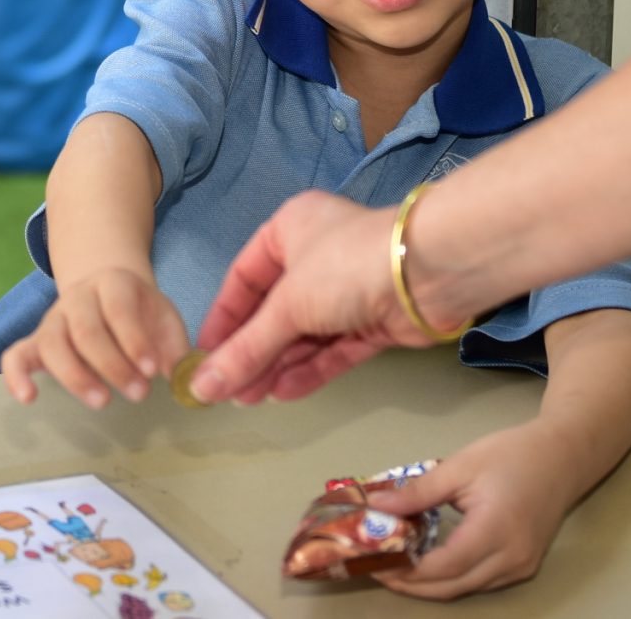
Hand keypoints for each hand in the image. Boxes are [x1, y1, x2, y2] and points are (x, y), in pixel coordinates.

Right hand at [0, 266, 191, 407]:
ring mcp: (53, 319)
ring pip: (52, 344)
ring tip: (102, 401)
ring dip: (76, 376)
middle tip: (140, 393)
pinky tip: (28, 398)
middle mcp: (77, 297)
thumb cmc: (141, 312)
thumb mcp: (165, 319)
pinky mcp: (36, 341)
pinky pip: (15, 355)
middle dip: (113, 365)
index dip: (135, 340)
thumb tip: (184, 381)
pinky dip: (16, 376)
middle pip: (86, 329)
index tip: (154, 370)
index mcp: (112, 283)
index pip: (119, 308)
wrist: (108, 292)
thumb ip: (176, 348)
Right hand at [191, 190, 418, 403]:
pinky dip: (308, 370)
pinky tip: (282, 394)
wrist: (430, 274)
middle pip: (274, 311)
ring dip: (276, 366)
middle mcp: (316, 256)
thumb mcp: (288, 306)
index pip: (244, 278)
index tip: (204, 356)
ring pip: (303, 334)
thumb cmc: (346, 267)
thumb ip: (246, 350)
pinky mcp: (373, 322)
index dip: (223, 319)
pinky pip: (332, 349)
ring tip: (248, 400)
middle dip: (251, 351)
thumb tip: (201, 387)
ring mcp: (347, 291)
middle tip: (225, 390)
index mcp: (289, 230)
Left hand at [364, 423, 577, 601]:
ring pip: (467, 588)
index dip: (407, 571)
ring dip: (431, 584)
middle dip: (412, 584)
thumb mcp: (460, 465)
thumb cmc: (512, 454)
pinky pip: (482, 582)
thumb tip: (376, 508)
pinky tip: (430, 562)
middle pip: (453, 586)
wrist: (563, 458)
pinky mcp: (524, 566)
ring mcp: (521, 566)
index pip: (444, 566)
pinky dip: (453, 578)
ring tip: (398, 565)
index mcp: (495, 530)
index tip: (376, 562)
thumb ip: (419, 492)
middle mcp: (511, 558)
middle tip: (378, 568)